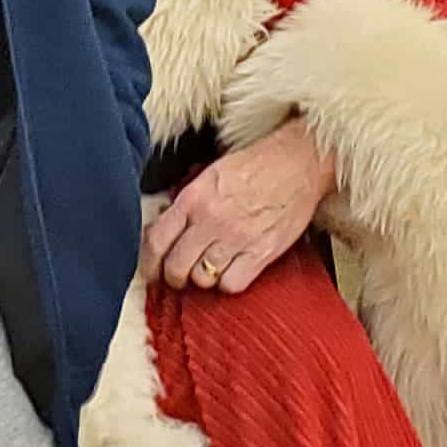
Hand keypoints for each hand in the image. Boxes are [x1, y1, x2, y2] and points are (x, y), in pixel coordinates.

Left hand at [145, 119, 334, 292]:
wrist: (298, 162)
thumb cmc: (257, 164)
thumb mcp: (210, 173)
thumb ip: (187, 200)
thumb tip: (166, 225)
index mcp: (194, 198)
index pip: (156, 241)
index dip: (148, 263)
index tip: (150, 271)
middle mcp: (211, 220)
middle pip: (176, 266)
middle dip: (172, 276)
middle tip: (177, 275)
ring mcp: (237, 238)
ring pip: (202, 279)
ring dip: (201, 279)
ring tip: (207, 269)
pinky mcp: (261, 253)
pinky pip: (232, 284)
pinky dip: (227, 283)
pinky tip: (230, 270)